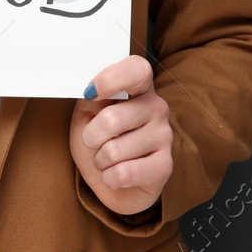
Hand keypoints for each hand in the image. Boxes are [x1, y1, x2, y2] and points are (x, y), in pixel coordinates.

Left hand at [69, 55, 171, 216]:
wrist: (110, 181)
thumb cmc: (99, 141)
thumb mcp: (87, 114)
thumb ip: (91, 98)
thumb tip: (89, 90)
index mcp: (139, 88)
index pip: (137, 70)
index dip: (112, 79)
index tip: (90, 93)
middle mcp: (157, 107)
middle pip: (111, 119)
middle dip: (91, 137)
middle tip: (94, 142)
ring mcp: (164, 135)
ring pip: (113, 151)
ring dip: (100, 161)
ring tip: (108, 160)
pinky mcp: (165, 166)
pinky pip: (123, 173)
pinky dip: (110, 178)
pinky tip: (118, 175)